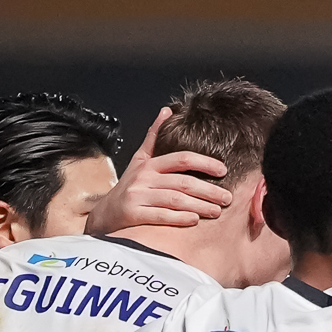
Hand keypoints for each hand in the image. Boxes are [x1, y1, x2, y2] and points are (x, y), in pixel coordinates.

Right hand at [88, 108, 232, 232]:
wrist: (104, 214)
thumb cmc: (128, 187)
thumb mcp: (139, 160)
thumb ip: (154, 138)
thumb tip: (167, 110)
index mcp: (150, 164)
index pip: (182, 159)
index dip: (204, 163)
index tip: (223, 170)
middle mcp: (144, 177)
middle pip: (183, 181)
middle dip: (209, 190)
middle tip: (228, 198)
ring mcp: (138, 195)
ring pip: (175, 199)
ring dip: (199, 205)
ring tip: (217, 212)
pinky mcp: (133, 214)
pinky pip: (161, 215)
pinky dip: (179, 218)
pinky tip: (194, 220)